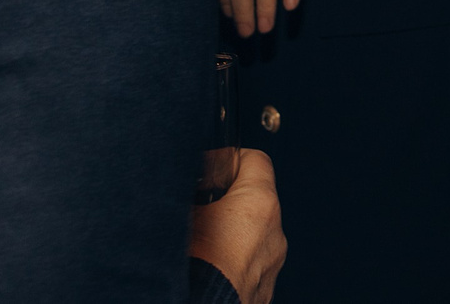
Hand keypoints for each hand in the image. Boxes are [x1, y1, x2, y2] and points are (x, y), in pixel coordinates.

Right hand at [190, 148, 287, 303]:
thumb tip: (174, 186)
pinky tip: (206, 268)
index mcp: (260, 205)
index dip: (227, 159)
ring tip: (196, 244)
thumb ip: (184, 193)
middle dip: (224, 200)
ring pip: (251, 237)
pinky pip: (249, 266)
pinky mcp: (264, 292)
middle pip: (253, 200)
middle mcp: (274, 233)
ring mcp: (272, 266)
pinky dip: (231, 263)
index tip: (205, 169)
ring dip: (228, 234)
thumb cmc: (191, 269)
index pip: (255, 160)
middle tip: (194, 209)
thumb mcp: (178, 216)